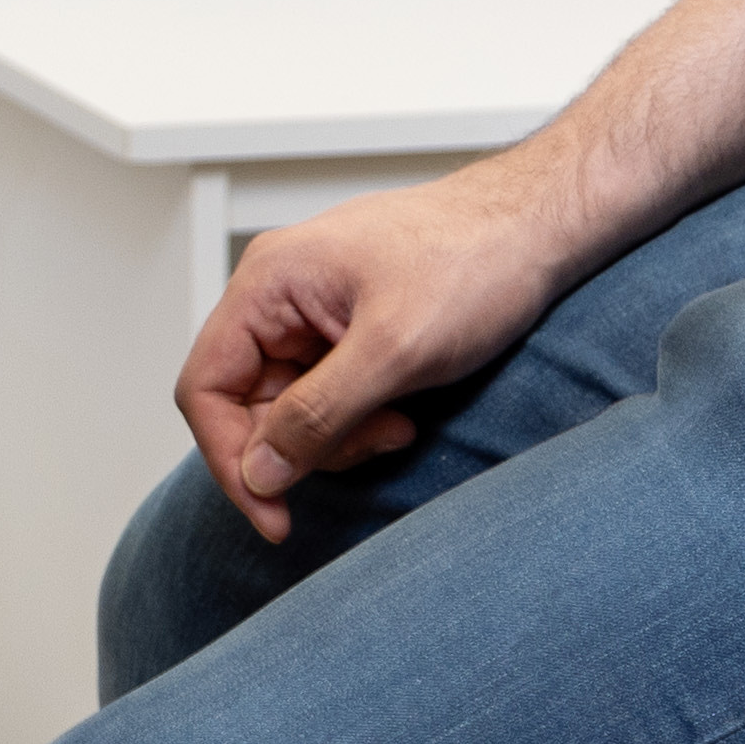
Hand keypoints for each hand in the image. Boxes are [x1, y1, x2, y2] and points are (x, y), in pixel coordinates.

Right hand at [174, 152, 595, 539]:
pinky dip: (359, 419)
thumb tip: (260, 470)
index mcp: (269, 283)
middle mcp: (278, 296)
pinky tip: (402, 411)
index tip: (273, 514)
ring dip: (339, 436)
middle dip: (306, 446)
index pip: (206, 388)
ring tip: (398, 423)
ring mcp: (311, 314)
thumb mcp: (396, 349)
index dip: (230, 459)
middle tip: (374, 445)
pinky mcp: (345, 331)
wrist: (538, 228)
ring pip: (289, 409)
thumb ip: (318, 413)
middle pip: (248, 406)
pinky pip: (326, 396)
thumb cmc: (477, 259)